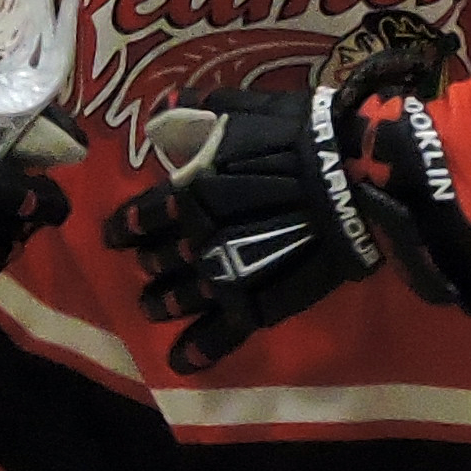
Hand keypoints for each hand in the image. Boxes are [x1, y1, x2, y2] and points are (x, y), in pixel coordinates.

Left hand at [105, 82, 470, 373]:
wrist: (352, 181)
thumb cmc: (303, 139)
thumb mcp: (249, 109)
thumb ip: (204, 110)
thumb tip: (166, 107)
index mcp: (188, 191)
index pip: (141, 215)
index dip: (125, 226)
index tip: (117, 234)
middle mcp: (195, 238)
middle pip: (157, 258)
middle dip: (147, 263)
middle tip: (145, 266)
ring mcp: (225, 275)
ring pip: (179, 296)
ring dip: (161, 301)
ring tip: (152, 306)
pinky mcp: (257, 304)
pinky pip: (221, 333)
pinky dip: (199, 350)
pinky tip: (180, 362)